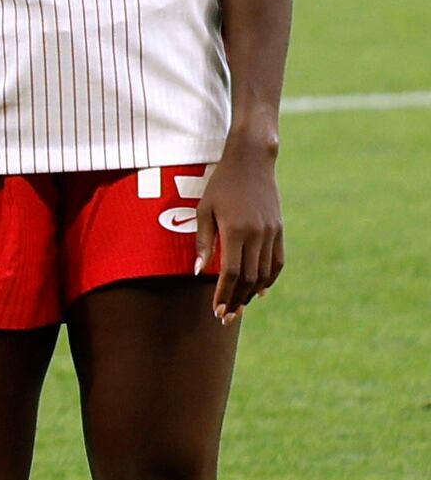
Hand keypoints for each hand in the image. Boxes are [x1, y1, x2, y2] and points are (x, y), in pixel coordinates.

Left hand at [199, 144, 283, 317]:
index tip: (216, 310)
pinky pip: (278, 261)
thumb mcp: (204, 210)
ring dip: (252, 294)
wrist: (251, 162)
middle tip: (226, 317)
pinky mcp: (280, 230)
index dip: (223, 294)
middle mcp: (257, 235)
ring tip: (239, 307)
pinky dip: (270, 279)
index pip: (230, 273)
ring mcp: (272, 233)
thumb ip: (203, 242)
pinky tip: (259, 290)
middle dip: (237, 300)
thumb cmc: (220, 184)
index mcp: (236, 231)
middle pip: (249, 278)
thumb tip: (199, 273)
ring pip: (265, 273)